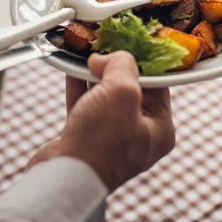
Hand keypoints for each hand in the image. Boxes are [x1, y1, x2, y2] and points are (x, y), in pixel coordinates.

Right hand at [28, 51, 174, 191]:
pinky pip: (86, 105)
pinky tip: (73, 69)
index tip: (130, 44)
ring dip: (96, 75)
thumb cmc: (100, 144)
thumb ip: (123, 65)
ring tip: (88, 55)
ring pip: (106, 96)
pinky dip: (80, 87)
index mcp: (159, 129)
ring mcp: (111, 139)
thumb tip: (110, 57)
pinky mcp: (85, 140)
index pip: (158, 85)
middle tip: (106, 48)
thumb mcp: (123, 92)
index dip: (143, 62)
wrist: (62, 178)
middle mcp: (138, 135)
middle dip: (116, 67)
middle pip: (131, 89)